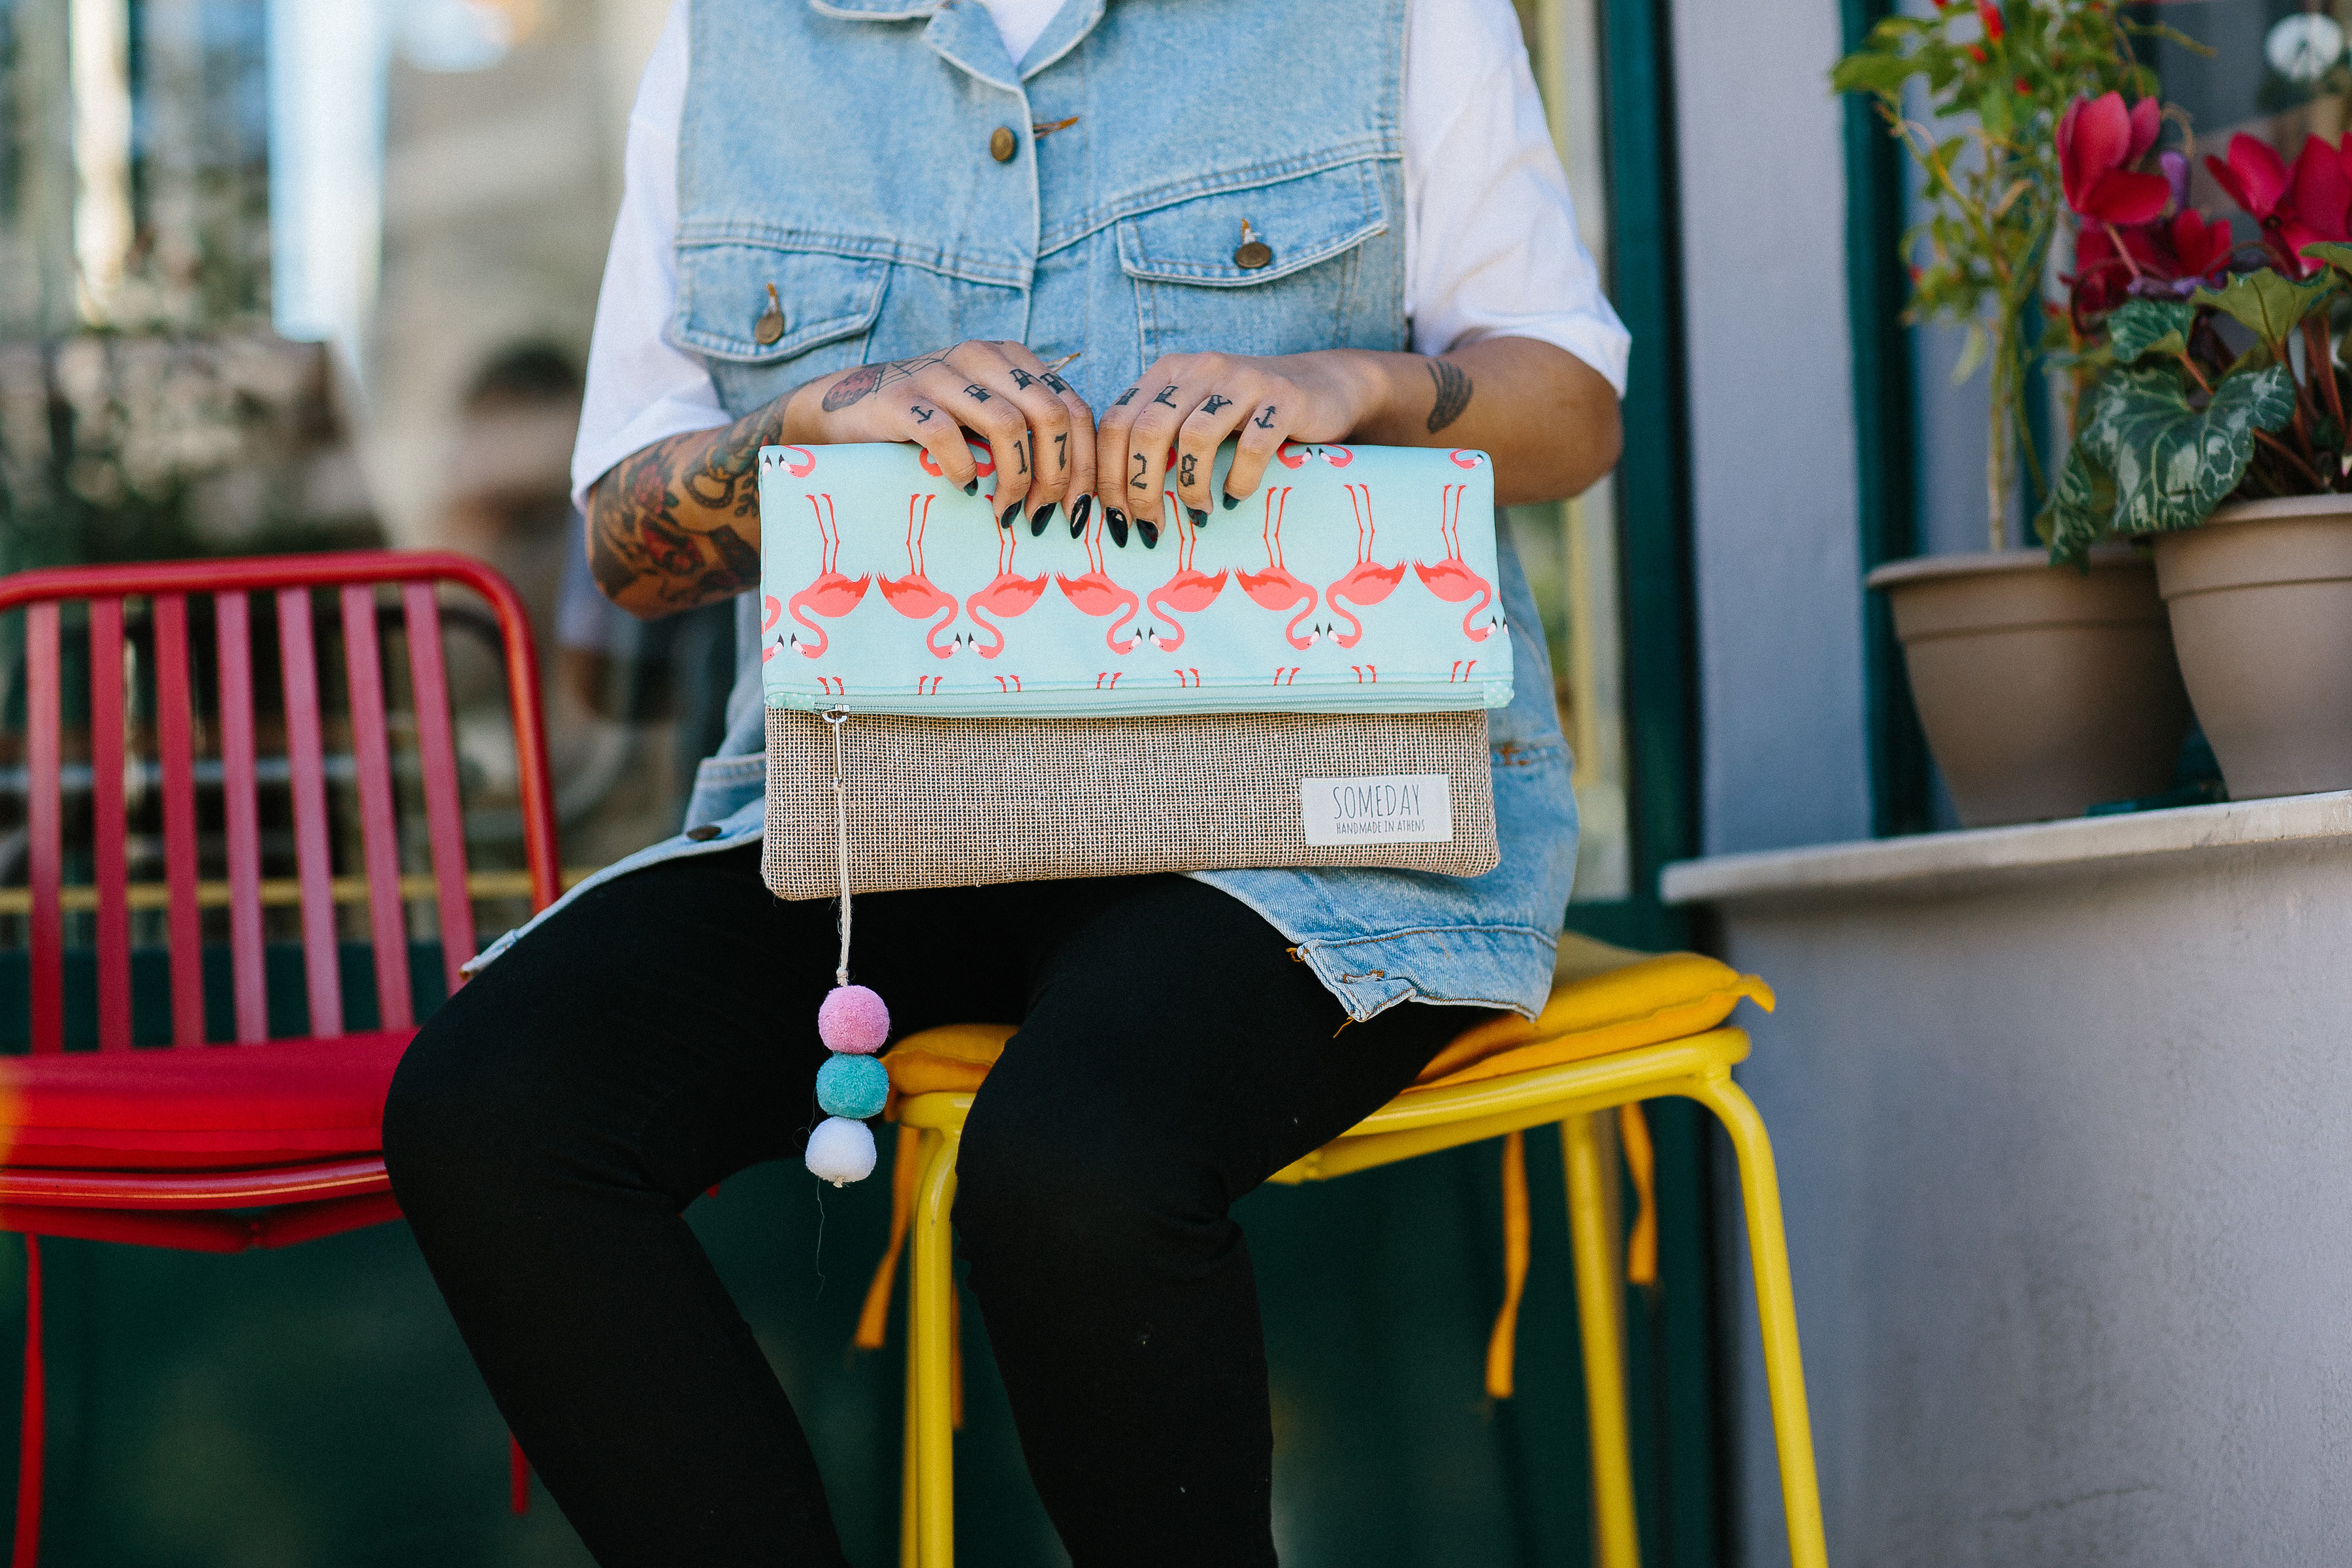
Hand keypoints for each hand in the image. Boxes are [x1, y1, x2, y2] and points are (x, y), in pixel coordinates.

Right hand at [783, 341, 1096, 533]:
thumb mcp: (986, 417)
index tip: (1078, 511)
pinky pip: (947, 436)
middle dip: (1056, 477)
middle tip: (1042, 517)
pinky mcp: (902, 399)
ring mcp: (940, 374)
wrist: (847, 411)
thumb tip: (1082, 494)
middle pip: (1050, 416)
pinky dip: (963, 470)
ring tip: (1006, 513)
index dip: (1084, 465)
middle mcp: (982, 356)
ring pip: (1009, 426)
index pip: (1073, 408)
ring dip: (1016, 481)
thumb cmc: (931, 424)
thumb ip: (1029, 434)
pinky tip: (963, 490)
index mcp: (1012, 358)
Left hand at [1092, 352, 1378, 543]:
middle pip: (1148, 430)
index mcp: (1168, 373)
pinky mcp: (1284, 399)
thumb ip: (1157, 439)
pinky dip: (1239, 481)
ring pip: (1195, 438)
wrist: (1324, 387)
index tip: (1115, 518)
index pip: (1117, 421)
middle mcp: (1201, 369)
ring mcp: (1243, 380)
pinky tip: (1235, 497)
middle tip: (1150, 526)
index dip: (1108, 474)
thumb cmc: (1248, 416)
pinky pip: (1253, 448)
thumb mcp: (1195, 414)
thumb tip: (1114, 502)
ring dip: (1189, 488)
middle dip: (1141, 488)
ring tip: (1198, 512)